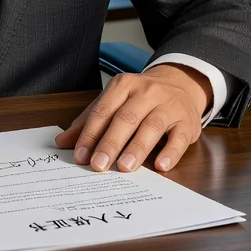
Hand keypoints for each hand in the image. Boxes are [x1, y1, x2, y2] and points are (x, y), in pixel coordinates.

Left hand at [54, 64, 210, 173]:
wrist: (181, 83)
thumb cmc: (142, 98)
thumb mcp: (115, 101)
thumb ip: (90, 120)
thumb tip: (63, 142)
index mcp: (123, 86)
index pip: (103, 110)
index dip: (91, 134)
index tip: (80, 156)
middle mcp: (146, 92)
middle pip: (125, 118)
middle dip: (110, 143)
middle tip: (98, 165)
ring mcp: (168, 106)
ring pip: (151, 126)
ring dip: (137, 148)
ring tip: (125, 167)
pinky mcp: (187, 121)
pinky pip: (179, 137)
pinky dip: (170, 152)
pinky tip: (161, 166)